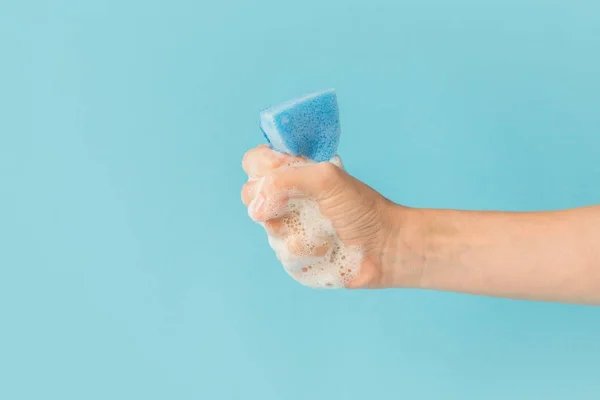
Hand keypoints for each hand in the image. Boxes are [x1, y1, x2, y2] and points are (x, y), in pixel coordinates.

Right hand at [241, 145, 413, 288]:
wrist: (384, 247)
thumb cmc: (361, 208)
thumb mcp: (327, 178)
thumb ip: (286, 179)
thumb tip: (257, 207)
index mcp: (293, 174)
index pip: (254, 163)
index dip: (261, 168)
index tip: (282, 171)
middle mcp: (285, 200)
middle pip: (251, 196)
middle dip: (275, 201)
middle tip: (302, 203)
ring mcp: (287, 229)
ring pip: (268, 228)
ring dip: (299, 229)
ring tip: (326, 228)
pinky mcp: (293, 258)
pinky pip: (284, 254)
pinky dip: (309, 251)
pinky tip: (327, 248)